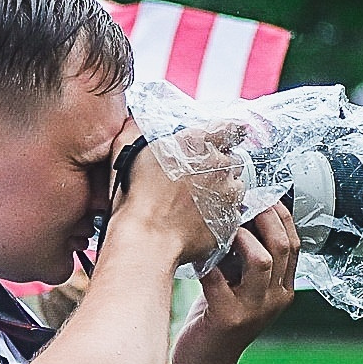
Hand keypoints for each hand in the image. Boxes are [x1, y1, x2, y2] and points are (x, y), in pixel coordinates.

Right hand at [104, 120, 245, 271]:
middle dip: (217, 167)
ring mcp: (228, 195)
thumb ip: (136, 132)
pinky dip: (217, 215)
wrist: (147, 240)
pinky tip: (195, 220)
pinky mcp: (229, 221)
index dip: (230, 131)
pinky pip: (229, 214)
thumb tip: (134, 123)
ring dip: (220, 192)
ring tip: (193, 203)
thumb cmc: (136, 198)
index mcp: (199, 143)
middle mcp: (220, 165)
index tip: (232, 134)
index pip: (229, 127)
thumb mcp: (129, 154)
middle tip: (194, 179)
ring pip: (233, 188)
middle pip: (231, 160)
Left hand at [174, 202, 298, 363]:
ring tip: (221, 226)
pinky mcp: (227, 318)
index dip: (278, 214)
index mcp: (283, 289)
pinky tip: (196, 255)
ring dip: (240, 236)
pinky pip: (218, 279)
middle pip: (283, 245)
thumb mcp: (240, 286)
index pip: (294, 242)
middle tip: (240, 202)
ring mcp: (254, 310)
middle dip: (262, 216)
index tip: (258, 195)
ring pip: (261, 260)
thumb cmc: (218, 317)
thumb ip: (245, 258)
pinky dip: (207, 261)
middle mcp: (275, 299)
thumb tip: (238, 213)